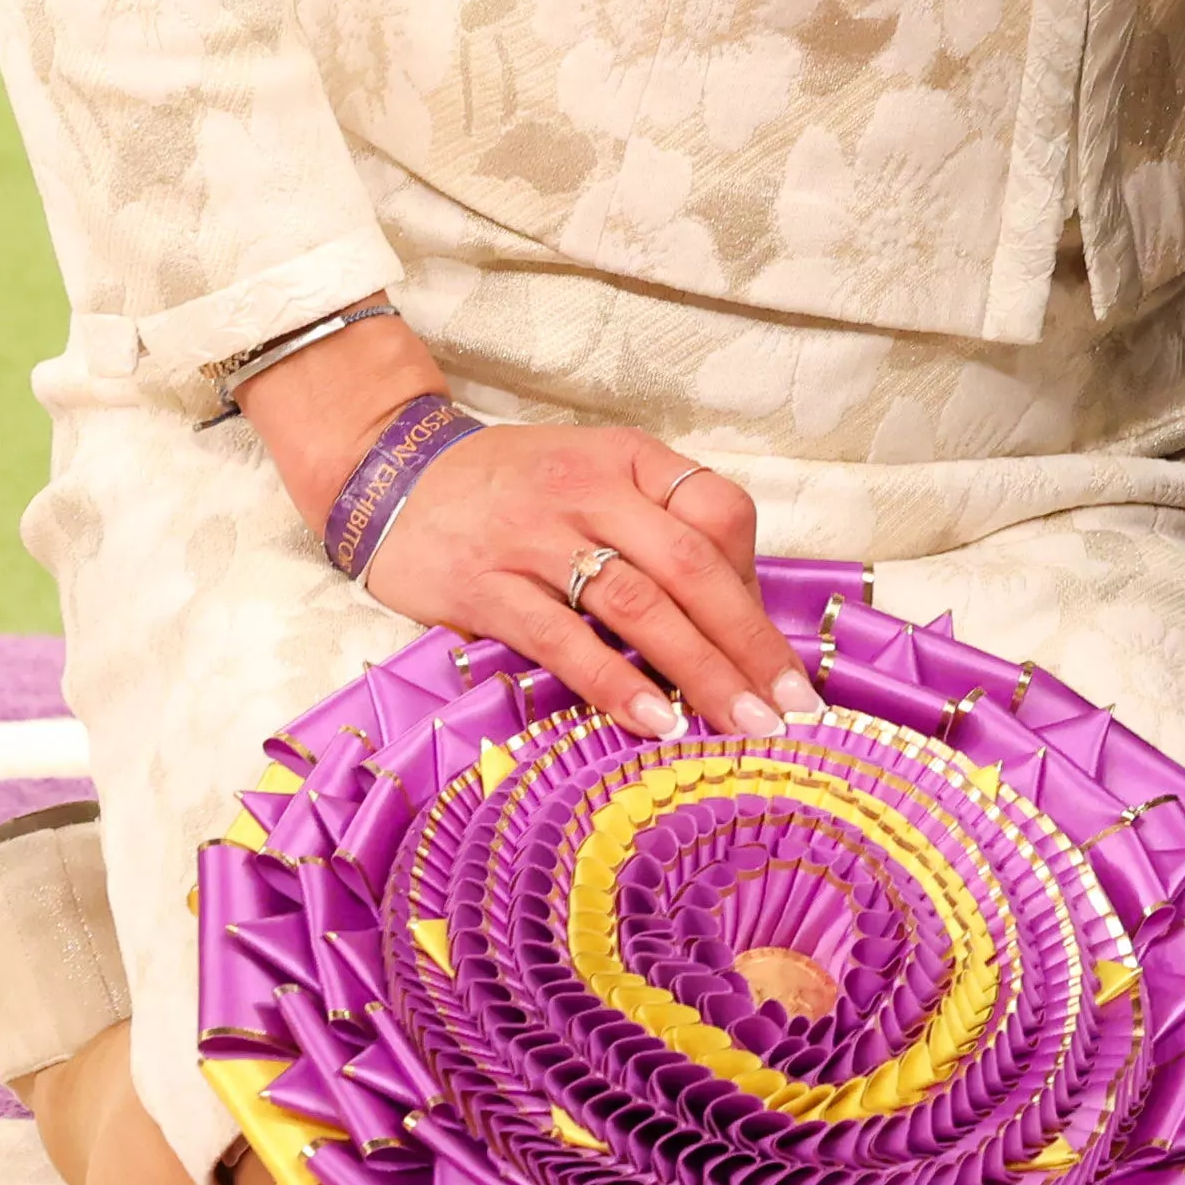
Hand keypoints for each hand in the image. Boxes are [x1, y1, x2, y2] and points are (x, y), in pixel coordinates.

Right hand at [241, 324, 806, 734]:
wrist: (393, 474)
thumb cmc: (513, 492)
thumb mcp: (594, 479)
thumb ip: (658, 531)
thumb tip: (735, 619)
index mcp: (628, 460)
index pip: (719, 511)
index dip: (755, 583)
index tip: (778, 654)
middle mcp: (588, 489)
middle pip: (692, 568)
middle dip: (749, 644)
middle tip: (790, 709)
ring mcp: (535, 536)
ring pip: (638, 605)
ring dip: (700, 670)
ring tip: (742, 724)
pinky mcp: (485, 585)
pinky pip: (562, 639)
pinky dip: (615, 681)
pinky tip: (655, 720)